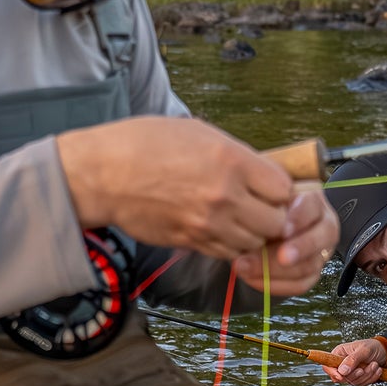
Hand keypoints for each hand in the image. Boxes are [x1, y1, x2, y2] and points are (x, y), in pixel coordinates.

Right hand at [58, 117, 292, 261]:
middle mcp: (225, 196)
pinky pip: (228, 253)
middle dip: (273, 216)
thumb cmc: (145, 144)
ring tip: (240, 219)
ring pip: (254, 243)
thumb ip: (236, 155)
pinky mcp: (192, 242)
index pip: (283, 189)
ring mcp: (208, 224)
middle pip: (275, 222)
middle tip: (261, 207)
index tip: (271, 186)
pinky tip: (222, 229)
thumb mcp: (199, 132)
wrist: (103, 175)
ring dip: (253, 234)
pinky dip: (232, 245)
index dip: (281, 189)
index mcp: (231, 161)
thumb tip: (261, 172)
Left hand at [234, 185, 338, 297]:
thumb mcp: (260, 198)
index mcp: (312, 199)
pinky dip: (276, 285)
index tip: (283, 228)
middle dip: (298, 249)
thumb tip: (257, 216)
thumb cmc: (261, 206)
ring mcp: (320, 251)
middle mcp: (323, 225)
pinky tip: (253, 279)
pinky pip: (300, 284)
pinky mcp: (312, 272)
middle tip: (280, 257)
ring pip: (309, 265)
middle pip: (319, 238)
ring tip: (246, 268)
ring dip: (276, 270)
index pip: (312, 205)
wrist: (259, 224)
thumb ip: (262, 204)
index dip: (298, 218)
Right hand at [327, 338, 386, 385]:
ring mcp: (350, 372)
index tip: (341, 376)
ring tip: (374, 365)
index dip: (332, 373)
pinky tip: (377, 369)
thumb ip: (352, 360)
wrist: (385, 352)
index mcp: (339, 354)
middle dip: (355, 374)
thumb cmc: (373, 346)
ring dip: (366, 375)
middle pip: (341, 377)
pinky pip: (362, 383)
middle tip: (364, 368)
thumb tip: (342, 371)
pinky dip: (371, 378)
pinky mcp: (359, 378)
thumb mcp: (363, 350)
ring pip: (353, 382)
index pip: (328, 366)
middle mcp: (342, 364)